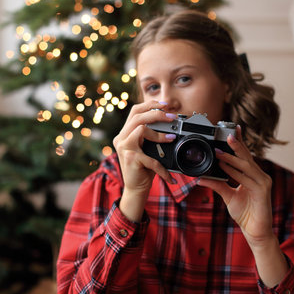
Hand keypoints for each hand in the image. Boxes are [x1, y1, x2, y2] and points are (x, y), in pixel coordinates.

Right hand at [113, 101, 175, 220]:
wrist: (135, 189)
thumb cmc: (144, 168)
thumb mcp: (148, 149)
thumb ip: (153, 136)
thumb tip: (170, 124)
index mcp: (125, 133)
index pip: (135, 111)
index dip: (149, 104)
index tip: (165, 105)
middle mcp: (121, 138)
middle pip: (137, 116)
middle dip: (157, 113)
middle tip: (172, 117)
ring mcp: (124, 147)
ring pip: (141, 128)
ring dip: (159, 133)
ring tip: (171, 138)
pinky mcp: (130, 158)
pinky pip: (150, 157)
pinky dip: (162, 167)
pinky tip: (169, 175)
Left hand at [198, 126, 273, 246]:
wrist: (256, 232)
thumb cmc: (246, 214)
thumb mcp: (228, 196)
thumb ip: (217, 185)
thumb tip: (201, 178)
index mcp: (253, 175)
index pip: (245, 156)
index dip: (239, 143)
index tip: (233, 130)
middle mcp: (260, 176)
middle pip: (247, 157)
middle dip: (237, 145)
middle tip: (226, 134)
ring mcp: (263, 183)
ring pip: (246, 166)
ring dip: (232, 158)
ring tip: (220, 151)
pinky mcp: (263, 191)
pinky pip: (247, 179)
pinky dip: (235, 173)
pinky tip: (225, 168)